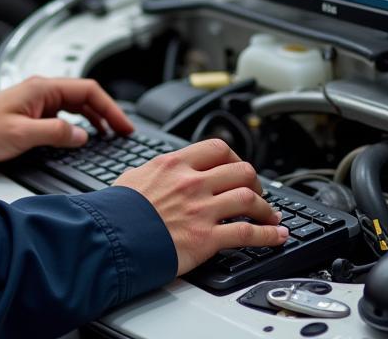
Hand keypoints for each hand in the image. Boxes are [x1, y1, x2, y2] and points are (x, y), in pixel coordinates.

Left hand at [0, 75, 133, 163]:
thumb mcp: (23, 135)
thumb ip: (56, 133)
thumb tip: (83, 136)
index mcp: (43, 88)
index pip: (88, 91)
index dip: (110, 108)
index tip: (124, 125)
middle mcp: (42, 90)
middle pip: (85, 96)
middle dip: (107, 112)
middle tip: (123, 131)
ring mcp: (38, 100)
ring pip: (76, 104)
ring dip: (95, 117)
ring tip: (109, 134)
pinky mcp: (33, 112)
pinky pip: (64, 113)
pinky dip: (80, 122)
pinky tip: (84, 135)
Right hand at [113, 138, 287, 275]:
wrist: (111, 239)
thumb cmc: (117, 211)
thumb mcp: (134, 177)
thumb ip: (154, 172)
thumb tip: (157, 173)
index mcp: (175, 164)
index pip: (217, 148)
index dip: (235, 158)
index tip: (238, 168)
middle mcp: (192, 182)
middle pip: (241, 171)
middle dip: (256, 182)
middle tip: (257, 193)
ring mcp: (202, 209)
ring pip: (249, 198)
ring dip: (267, 209)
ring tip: (271, 216)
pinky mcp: (206, 238)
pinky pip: (247, 233)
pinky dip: (268, 235)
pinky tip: (277, 236)